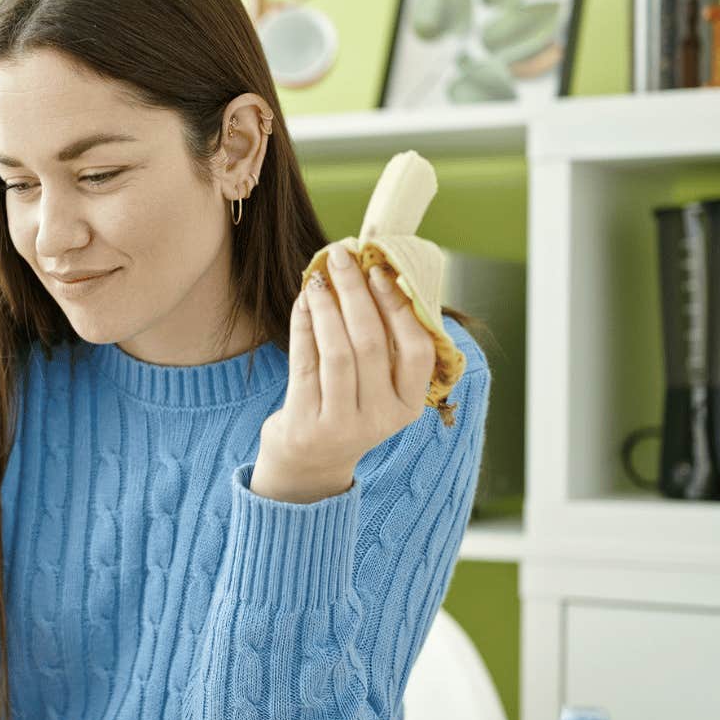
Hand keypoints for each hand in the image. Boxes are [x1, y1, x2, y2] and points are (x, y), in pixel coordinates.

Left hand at [251, 242, 436, 503]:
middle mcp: (381, 418)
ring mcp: (343, 425)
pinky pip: (306, 363)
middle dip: (355, 292)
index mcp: (409, 405)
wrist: (309, 463)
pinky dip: (303, 327)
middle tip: (340, 256)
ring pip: (338, 352)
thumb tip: (374, 271)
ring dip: (326, 307)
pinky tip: (302, 302)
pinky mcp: (307, 424)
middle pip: (372, 343)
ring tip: (317, 277)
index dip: (399, 307)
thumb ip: (385, 343)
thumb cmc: (348, 407)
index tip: (379, 270)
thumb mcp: (378, 387)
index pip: (417, 350)